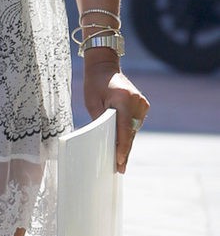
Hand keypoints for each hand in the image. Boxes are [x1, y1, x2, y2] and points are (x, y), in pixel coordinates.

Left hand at [83, 59, 149, 173]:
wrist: (104, 67)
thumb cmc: (95, 85)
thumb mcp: (93, 104)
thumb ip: (101, 122)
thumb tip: (106, 142)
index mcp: (124, 100)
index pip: (124, 129)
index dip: (122, 148)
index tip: (120, 162)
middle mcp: (137, 101)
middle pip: (130, 132)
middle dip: (124, 150)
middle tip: (120, 168)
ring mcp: (142, 103)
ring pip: (133, 129)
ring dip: (127, 141)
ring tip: (120, 160)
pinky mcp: (142, 104)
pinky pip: (134, 123)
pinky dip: (128, 132)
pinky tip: (122, 144)